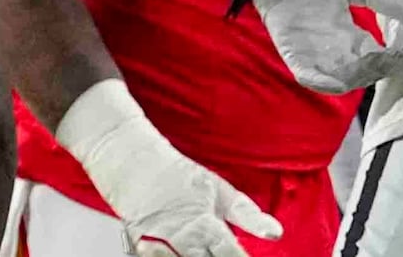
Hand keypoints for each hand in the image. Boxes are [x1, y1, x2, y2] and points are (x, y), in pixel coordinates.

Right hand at [59, 81, 280, 256]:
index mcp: (206, 225)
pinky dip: (162, 256)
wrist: (126, 155)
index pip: (234, 256)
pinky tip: (168, 253)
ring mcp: (158, 244)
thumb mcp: (215, 188)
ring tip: (197, 253)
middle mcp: (183, 238)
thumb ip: (246, 214)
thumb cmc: (172, 171)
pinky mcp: (137, 244)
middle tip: (217, 253)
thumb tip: (276, 232)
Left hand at [253, 0, 402, 92]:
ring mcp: (310, 50)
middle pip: (356, 72)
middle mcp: (331, 45)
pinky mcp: (290, 50)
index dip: (386, 60)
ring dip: (351, 79)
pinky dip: (319, 82)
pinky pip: (305, 73)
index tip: (398, 53)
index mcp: (347, 32)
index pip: (371, 56)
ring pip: (335, 78)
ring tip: (364, 72)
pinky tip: (335, 82)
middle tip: (382, 63)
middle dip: (371, 72)